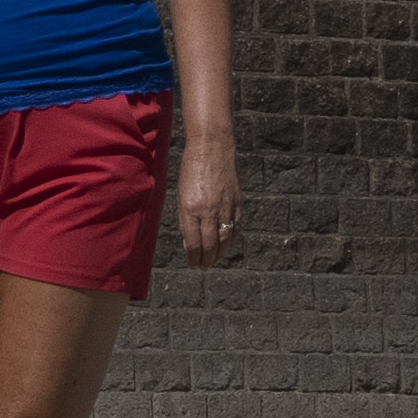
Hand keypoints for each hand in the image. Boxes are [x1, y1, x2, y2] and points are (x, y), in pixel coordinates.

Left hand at [173, 136, 242, 270]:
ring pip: (225, 239)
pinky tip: (227, 245)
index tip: (192, 265)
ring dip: (220, 254)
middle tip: (203, 267)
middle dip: (206, 260)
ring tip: (214, 260)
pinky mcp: (237, 202)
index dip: (193, 258)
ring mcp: (225, 207)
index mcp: (191, 209)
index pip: (193, 243)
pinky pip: (236, 227)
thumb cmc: (190, 171)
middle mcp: (209, 211)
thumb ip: (185, 219)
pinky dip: (232, 239)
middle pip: (210, 245)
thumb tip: (189, 241)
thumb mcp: (181, 195)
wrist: (211, 150)